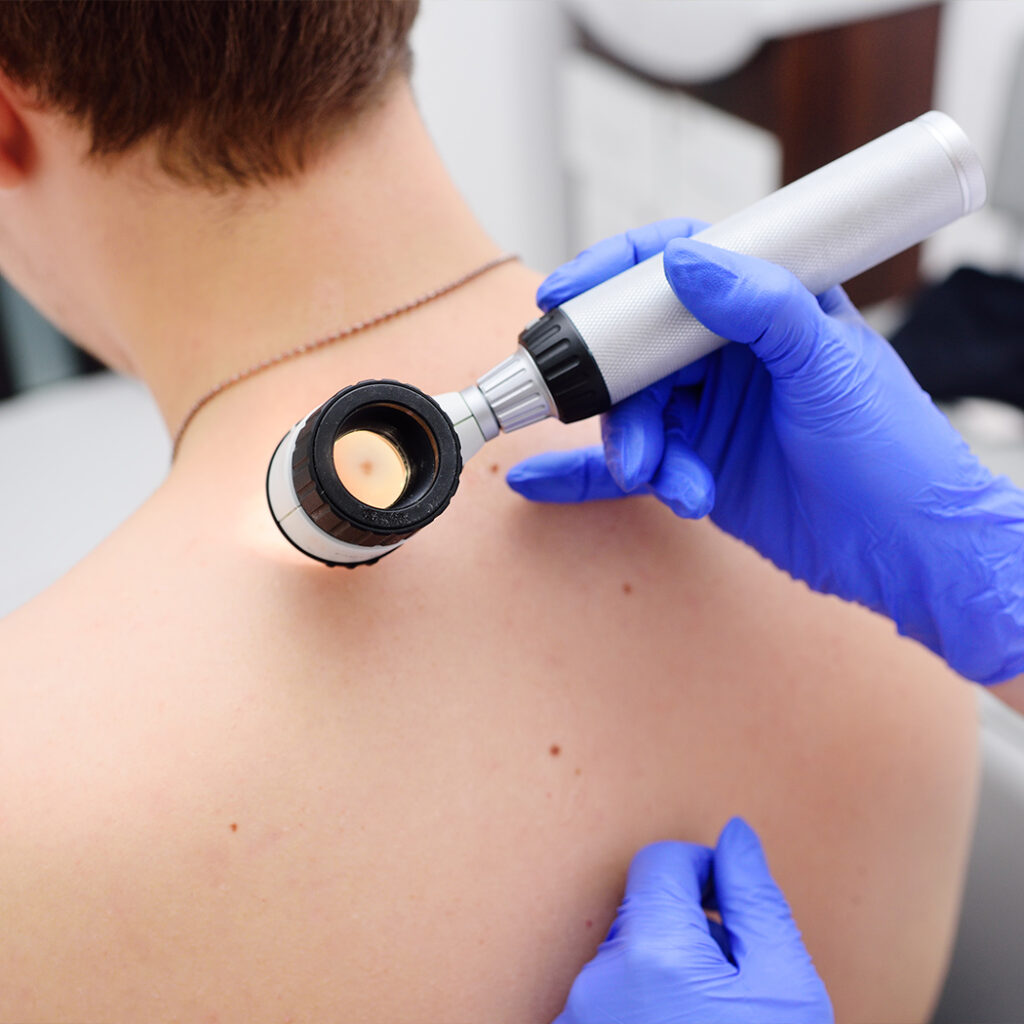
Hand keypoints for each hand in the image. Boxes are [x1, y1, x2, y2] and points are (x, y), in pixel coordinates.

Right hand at [507, 221, 1023, 683]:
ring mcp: (711, 413)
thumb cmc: (892, 451)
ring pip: (636, 413)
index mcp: (767, 308)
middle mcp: (730, 356)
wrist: (905, 553)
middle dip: (618, 388)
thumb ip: (762, 306)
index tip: (566, 292)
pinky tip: (537, 482)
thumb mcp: (828, 366)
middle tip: (615, 422)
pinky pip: (634, 463)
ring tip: (665, 479)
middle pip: (639, 350)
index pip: (678, 268)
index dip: (617, 273)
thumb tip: (684, 260)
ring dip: (636, 448)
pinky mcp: (697, 465)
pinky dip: (584, 475)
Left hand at [553, 818, 832, 1023]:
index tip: (732, 902)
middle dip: (689, 925)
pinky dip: (643, 1002)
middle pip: (643, 910)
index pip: (660, 862)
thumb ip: (756, 901)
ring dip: (667, 967)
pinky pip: (609, 998)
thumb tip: (736, 836)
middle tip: (734, 980)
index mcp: (652, 954)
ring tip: (710, 1018)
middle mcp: (599, 982)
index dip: (704, 871)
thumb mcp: (785, 989)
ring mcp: (581, 1019)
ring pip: (626, 956)